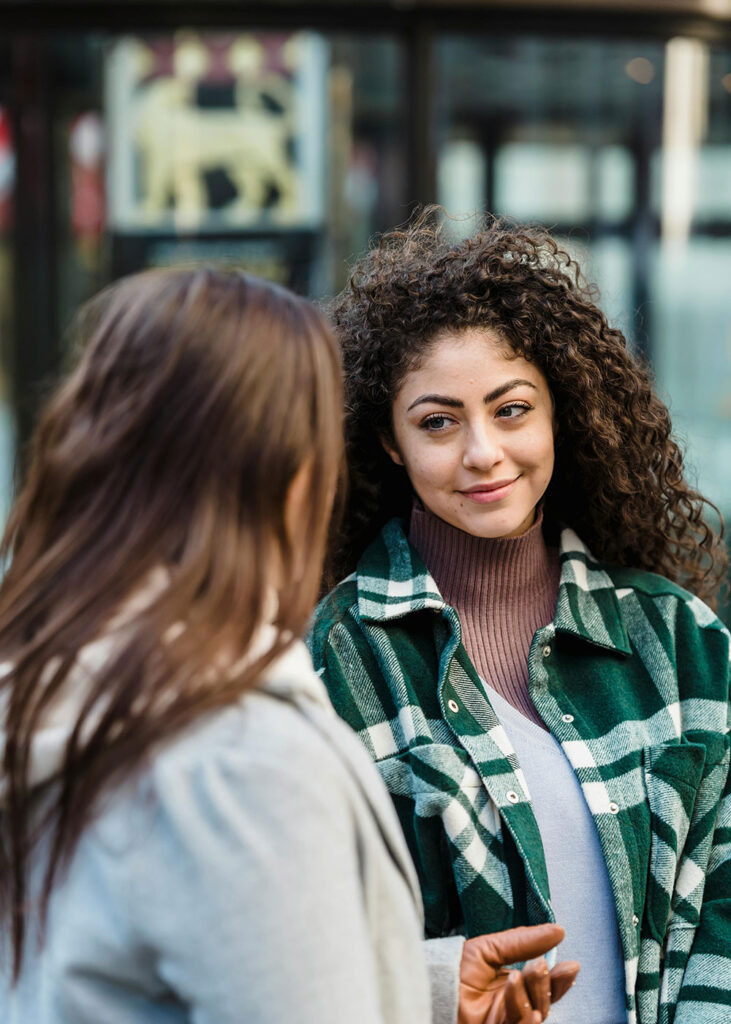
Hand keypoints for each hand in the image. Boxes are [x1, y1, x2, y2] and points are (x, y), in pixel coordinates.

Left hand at [457, 923, 579, 1023]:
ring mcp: (507, 1022)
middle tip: (541, 966)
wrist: (429, 987)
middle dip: (548, 984)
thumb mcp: (489, 948)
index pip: (545, 988)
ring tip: (525, 971)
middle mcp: (513, 1008)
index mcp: (513, 988)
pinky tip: (513, 986)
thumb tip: (557, 931)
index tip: (572, 965)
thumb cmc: (452, 970)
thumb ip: (522, 941)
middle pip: (545, 1003)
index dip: (560, 980)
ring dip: (534, 992)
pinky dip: (520, 1005)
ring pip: (536, 1015)